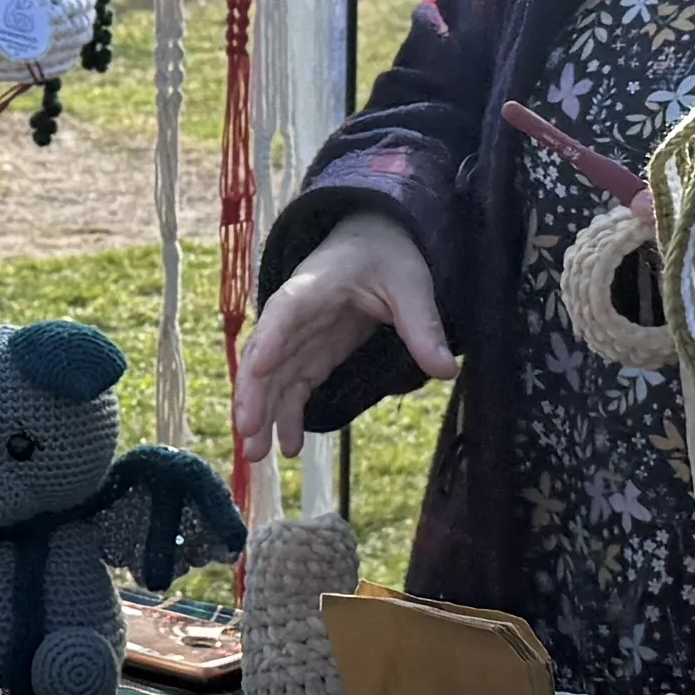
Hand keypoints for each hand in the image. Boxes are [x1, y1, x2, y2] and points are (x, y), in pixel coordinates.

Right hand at [233, 212, 449, 471]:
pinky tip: (289, 446)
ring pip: (272, 378)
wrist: (371, 239)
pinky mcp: (312, 354)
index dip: (272, 339)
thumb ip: (422, 324)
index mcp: (314, 286)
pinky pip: (292, 387)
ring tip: (257, 455)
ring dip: (263, 414)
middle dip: (254, 395)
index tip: (259, 369)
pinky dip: (287, 414)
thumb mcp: (409, 282)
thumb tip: (445, 370)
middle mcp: (296, 315)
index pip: (286, 311)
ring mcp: (300, 337)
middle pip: (266, 355)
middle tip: (249, 433)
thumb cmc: (384, 253)